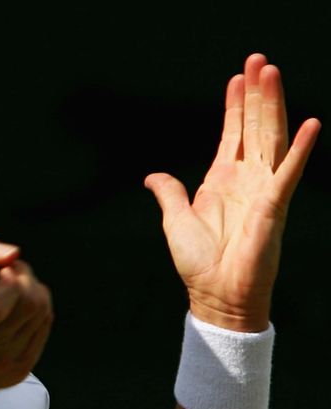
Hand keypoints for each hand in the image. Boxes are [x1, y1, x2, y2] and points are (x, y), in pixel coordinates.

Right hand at [0, 233, 52, 392]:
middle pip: (27, 307)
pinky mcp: (20, 370)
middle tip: (10, 272)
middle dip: (24, 279)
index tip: (2, 272)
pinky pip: (44, 326)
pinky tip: (21, 306)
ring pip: (41, 314)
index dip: (6, 284)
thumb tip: (11, 254)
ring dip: (33, 291)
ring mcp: (1, 366)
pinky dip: (39, 310)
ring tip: (14, 287)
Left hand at [145, 53, 320, 331]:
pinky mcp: (273, 206)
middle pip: (254, 126)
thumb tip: (153, 176)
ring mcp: (262, 190)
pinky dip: (300, 149)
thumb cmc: (198, 262)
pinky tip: (309, 124)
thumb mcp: (175, 219)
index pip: (232, 133)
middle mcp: (245, 179)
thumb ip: (169, 192)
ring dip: (273, 105)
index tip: (237, 77)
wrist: (214, 294)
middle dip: (256, 93)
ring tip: (272, 73)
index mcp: (221, 180)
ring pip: (270, 137)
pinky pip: (288, 172)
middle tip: (259, 60)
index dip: (235, 105)